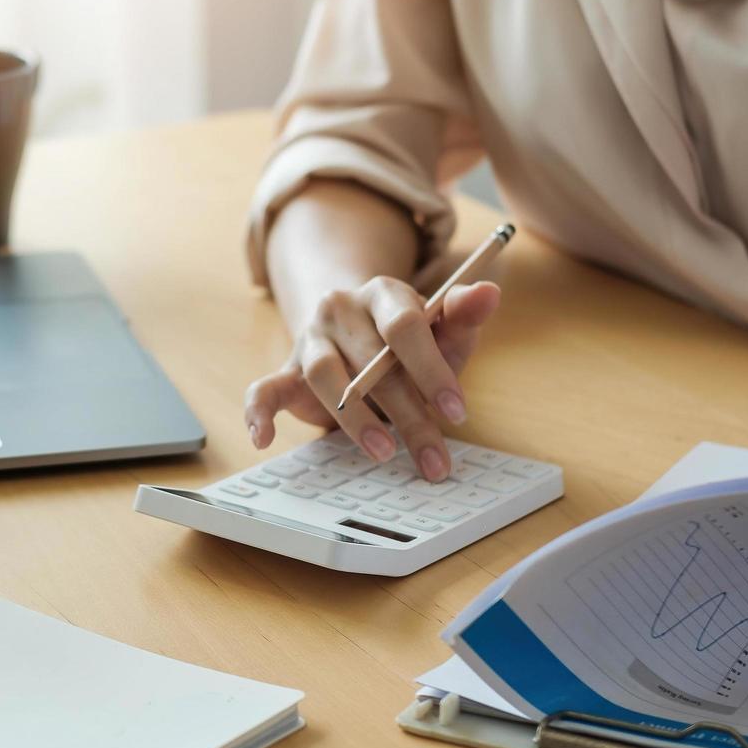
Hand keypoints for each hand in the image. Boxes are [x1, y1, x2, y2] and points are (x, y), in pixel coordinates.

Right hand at [244, 277, 500, 481]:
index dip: (431, 369)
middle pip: (370, 359)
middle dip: (406, 412)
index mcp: (382, 292)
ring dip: (354, 419)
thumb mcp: (442, 332)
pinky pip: (263, 388)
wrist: (356, 335)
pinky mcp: (286, 371)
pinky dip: (257, 412)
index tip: (456, 411)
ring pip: (324, 375)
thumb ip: (464, 317)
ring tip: (384, 453)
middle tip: (433, 456)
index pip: (404, 325)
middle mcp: (340, 309)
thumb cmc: (408, 343)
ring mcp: (310, 339)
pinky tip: (263, 438)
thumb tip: (489, 292)